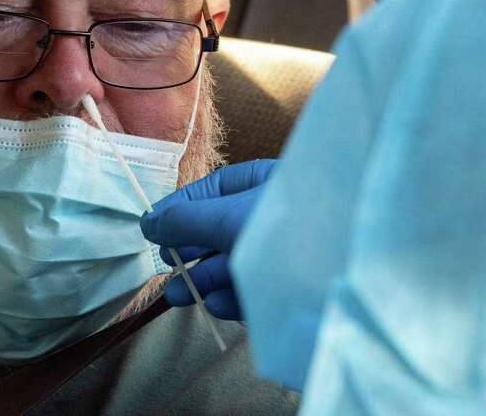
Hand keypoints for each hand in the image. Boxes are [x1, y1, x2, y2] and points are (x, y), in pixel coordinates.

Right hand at [140, 159, 276, 320]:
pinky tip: (217, 304)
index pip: (213, 190)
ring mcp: (283, 250)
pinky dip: (234, 296)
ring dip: (203, 279)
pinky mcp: (290, 284)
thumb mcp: (225, 217)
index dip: (181, 208)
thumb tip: (147, 220)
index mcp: (264, 182)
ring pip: (234, 262)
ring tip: (177, 296)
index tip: (152, 229)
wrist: (339, 272)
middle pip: (219, 230)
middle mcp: (272, 214)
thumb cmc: (282, 227)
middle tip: (163, 269)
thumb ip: (183, 220)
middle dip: (189, 251)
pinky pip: (255, 286)